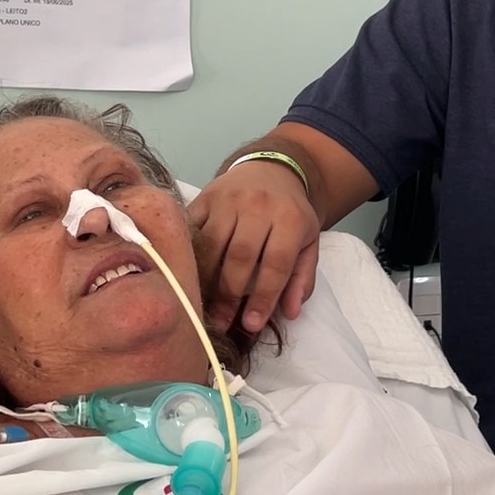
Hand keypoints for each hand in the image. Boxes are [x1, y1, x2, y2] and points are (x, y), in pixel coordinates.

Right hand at [189, 160, 321, 332]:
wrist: (272, 169)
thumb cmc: (290, 214)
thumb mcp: (309, 242)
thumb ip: (303, 278)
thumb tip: (290, 313)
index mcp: (290, 219)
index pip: (276, 264)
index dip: (263, 298)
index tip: (251, 325)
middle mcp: (259, 205)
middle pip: (240, 256)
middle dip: (229, 295)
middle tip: (221, 323)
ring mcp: (229, 198)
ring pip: (212, 245)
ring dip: (205, 280)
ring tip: (201, 305)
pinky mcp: (205, 195)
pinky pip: (190, 229)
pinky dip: (187, 254)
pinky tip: (186, 276)